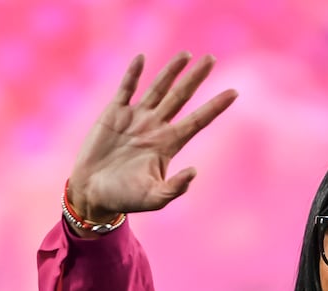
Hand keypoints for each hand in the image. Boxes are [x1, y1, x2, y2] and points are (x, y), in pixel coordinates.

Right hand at [66, 52, 237, 223]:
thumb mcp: (154, 198)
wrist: (92, 193)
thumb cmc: (124, 198)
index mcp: (168, 144)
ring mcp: (135, 118)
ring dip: (170, 71)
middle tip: (211, 59)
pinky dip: (133, 74)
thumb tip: (194, 172)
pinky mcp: (114, 114)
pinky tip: (141, 59)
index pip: (197, 121)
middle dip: (195, 78)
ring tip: (186, 54)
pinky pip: (126, 89)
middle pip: (180, 97)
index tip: (234, 92)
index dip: (215, 106)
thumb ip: (175, 188)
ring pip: (157, 88)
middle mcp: (155, 127)